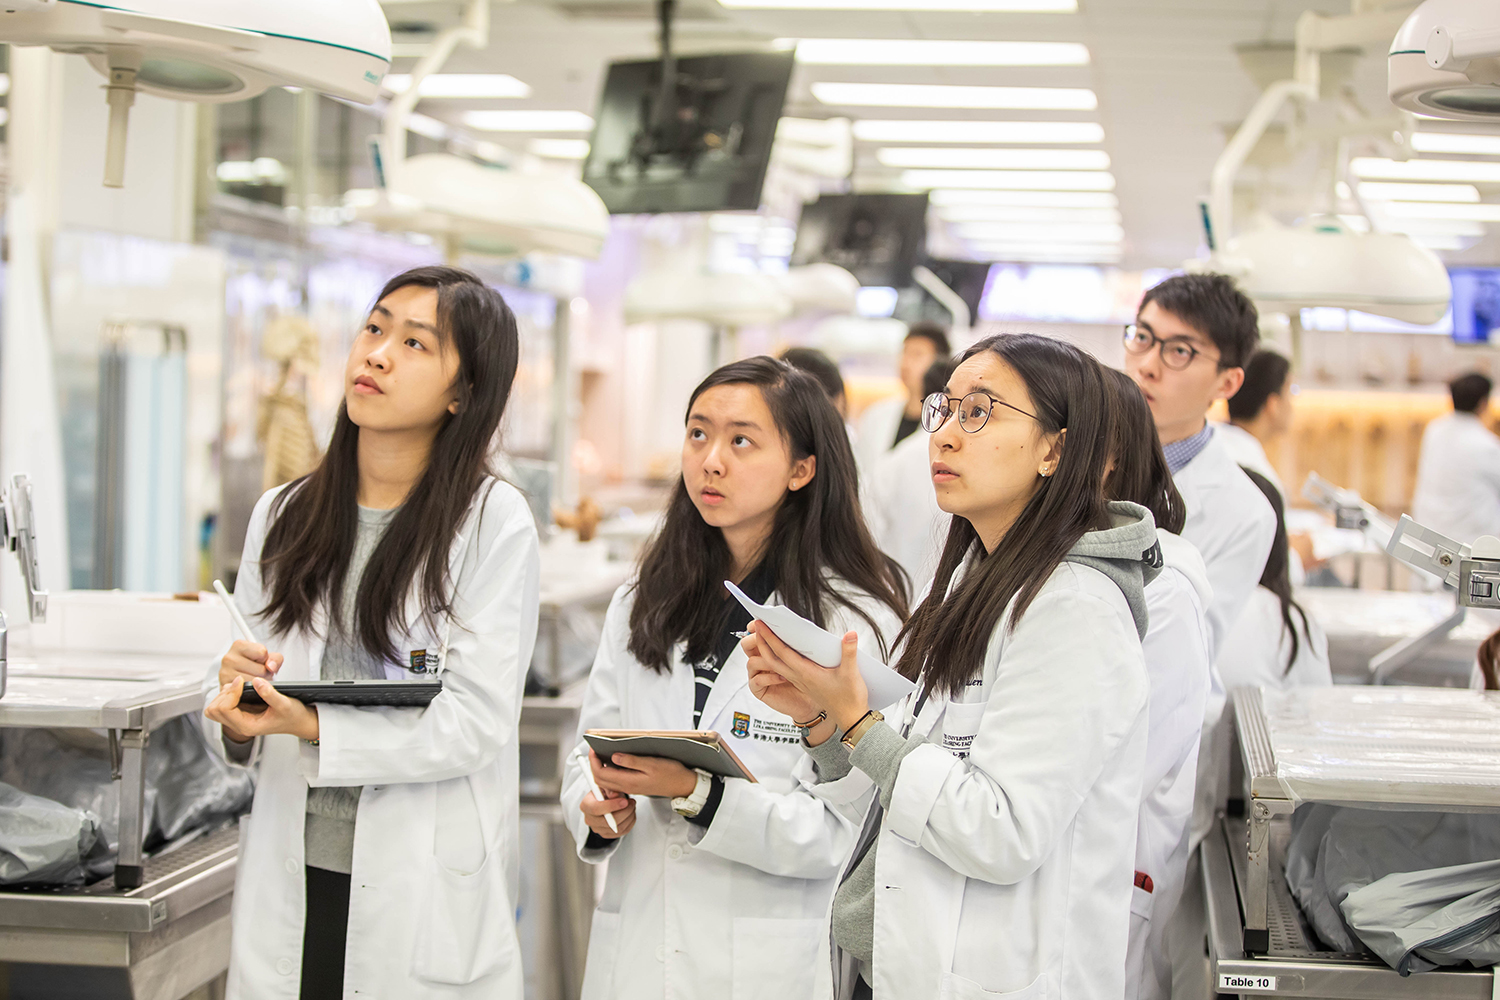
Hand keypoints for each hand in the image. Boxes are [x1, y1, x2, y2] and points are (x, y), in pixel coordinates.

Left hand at [205, 676, 318, 742]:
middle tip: (239, 684)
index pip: (224, 709)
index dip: (231, 692)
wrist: (298, 722)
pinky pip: (220, 705)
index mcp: (247, 726)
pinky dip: (225, 695)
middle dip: (224, 694)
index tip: (243, 680)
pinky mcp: (238, 713)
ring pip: (213, 709)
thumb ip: (270, 694)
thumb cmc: (292, 715)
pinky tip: (239, 689)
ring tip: (238, 686)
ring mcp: (237, 720)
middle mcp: (238, 725)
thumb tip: (256, 681)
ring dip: (223, 695)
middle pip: (214, 710)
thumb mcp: (285, 704)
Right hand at [219, 640, 283, 688]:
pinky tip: (248, 686)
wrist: (239, 681)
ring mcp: (225, 672)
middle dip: (264, 674)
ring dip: (259, 684)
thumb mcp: (268, 658)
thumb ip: (276, 659)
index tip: (259, 661)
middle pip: (260, 669)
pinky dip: (252, 690)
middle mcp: (229, 658)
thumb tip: (271, 667)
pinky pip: (246, 690)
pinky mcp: (225, 686)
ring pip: (254, 681)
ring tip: (253, 679)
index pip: (262, 652)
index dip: (265, 659)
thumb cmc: (254, 666)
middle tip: (258, 673)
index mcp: (239, 645)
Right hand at [580, 775, 636, 839]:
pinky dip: (630, 822)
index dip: (611, 806)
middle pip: (608, 822)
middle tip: (632, 802)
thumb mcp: (605, 785)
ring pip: (617, 828)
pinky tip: (631, 813)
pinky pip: (622, 832)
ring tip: (632, 806)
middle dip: (624, 812)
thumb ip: (609, 788)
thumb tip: (614, 795)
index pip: (596, 809)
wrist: (606, 800)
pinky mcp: (606, 834)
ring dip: (629, 816)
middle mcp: (589, 819)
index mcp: (586, 805)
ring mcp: (597, 829)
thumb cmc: (605, 792)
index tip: (625, 801)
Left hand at [593, 750, 698, 798]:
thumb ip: (632, 761)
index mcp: (629, 781)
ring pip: (606, 782)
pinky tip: (613, 762)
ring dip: (600, 768)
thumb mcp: (652, 764)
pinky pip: (614, 782)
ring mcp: (630, 788)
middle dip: (594, 765)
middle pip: (600, 780)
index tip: (593, 748)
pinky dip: (609, 772)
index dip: (594, 761)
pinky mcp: (634, 786)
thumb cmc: (670, 773)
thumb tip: (614, 757)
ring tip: (602, 754)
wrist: (682, 785)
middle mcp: (627, 787)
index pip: (601, 774)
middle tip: (595, 750)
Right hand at [744, 632, 823, 721]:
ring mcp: (759, 675)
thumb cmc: (809, 680)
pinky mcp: (760, 689)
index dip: (756, 627)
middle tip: (764, 637)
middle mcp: (763, 661)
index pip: (757, 634)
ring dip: (765, 660)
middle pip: (747, 645)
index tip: (761, 621)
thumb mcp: (805, 657)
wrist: (811, 703)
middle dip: (754, 639)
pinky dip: (769, 677)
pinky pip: (756, 680)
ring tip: (780, 662)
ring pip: (751, 662)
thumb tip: (797, 627)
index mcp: (771, 650)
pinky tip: (783, 677)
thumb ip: (796, 643)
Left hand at [747, 621, 869, 732]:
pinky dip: (779, 660)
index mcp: (806, 674)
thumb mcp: (851, 673)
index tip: (761, 626)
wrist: (850, 718)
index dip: (770, 638)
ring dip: (768, 651)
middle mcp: (800, 678)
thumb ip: (849, 652)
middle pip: (773, 659)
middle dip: (762, 643)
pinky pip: (786, 670)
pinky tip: (782, 653)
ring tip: (765, 637)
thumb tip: (850, 634)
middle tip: (757, 627)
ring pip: (778, 665)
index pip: (782, 653)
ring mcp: (801, 681)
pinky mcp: (805, 684)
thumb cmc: (849, 699)